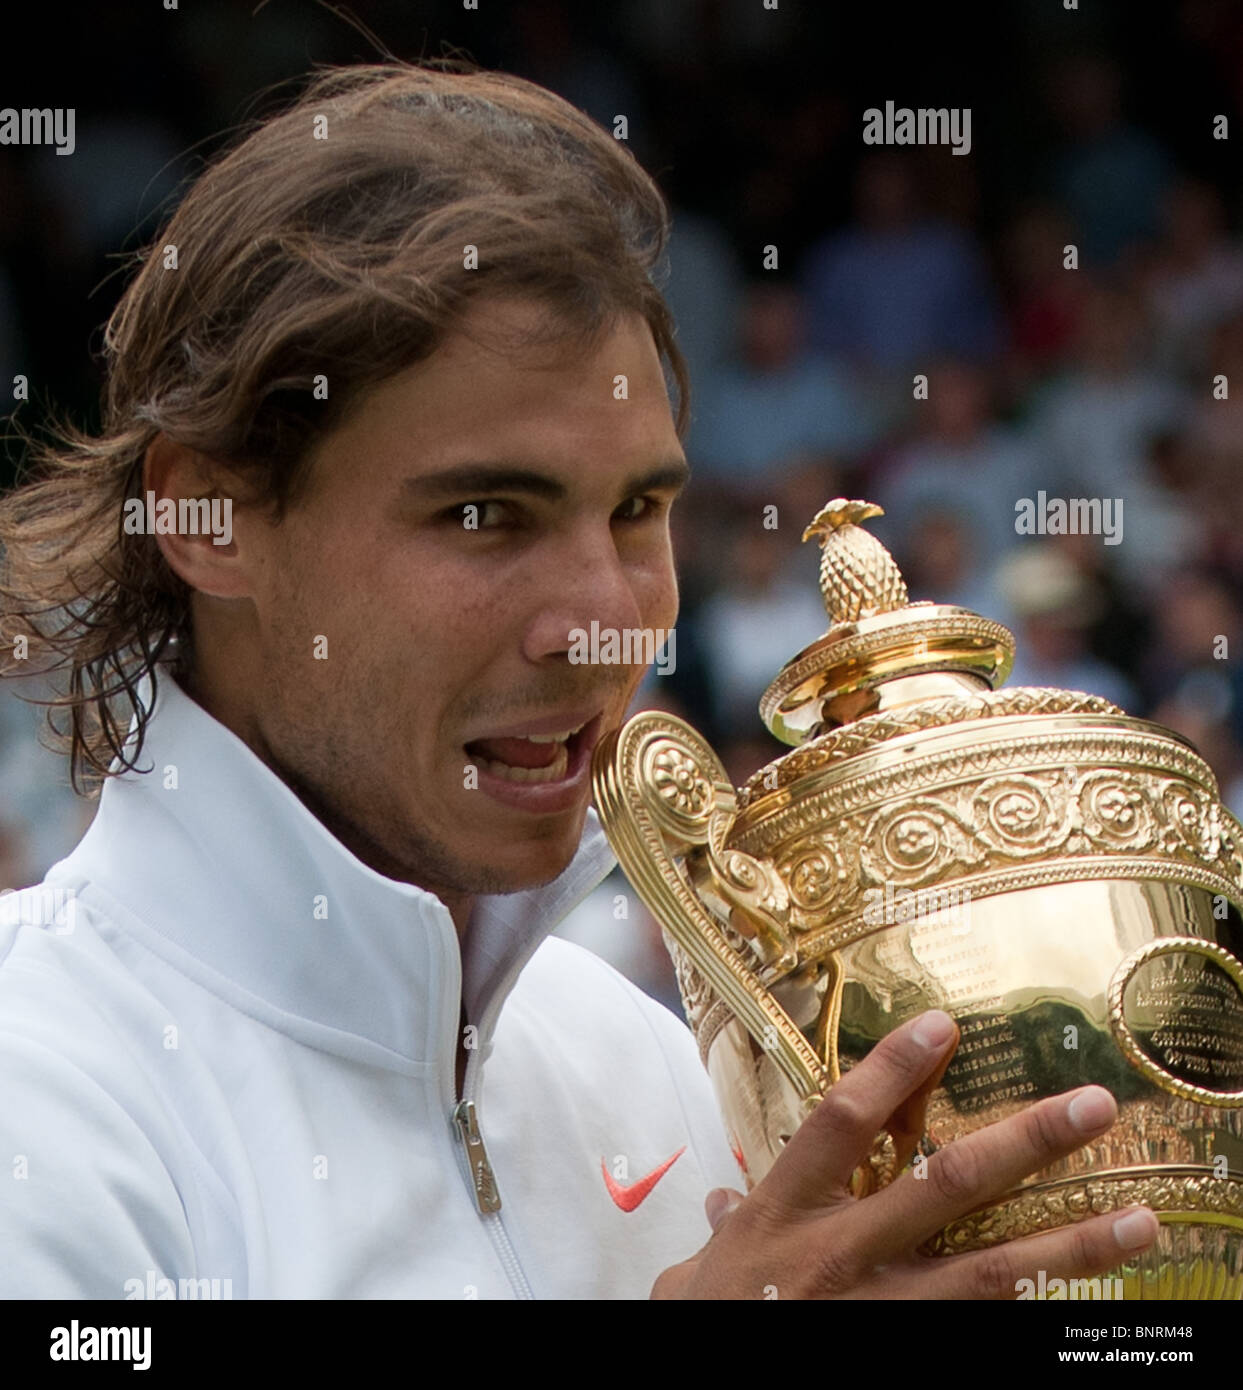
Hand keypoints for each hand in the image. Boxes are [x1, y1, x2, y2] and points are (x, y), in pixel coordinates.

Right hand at [654, 1009, 1158, 1298]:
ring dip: (1070, 1245)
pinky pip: (979, 1333)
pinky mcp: (909, 1355)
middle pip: (945, 1186)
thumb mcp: (699, 1275)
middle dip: (1025, 1142)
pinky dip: (1032, 1317)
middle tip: (1093, 1107)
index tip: (943, 1025)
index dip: (894, 1070)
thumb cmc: (709, 1326)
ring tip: (1138, 1221)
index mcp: (785, 1213)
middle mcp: (842, 1254)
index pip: (845, 1122)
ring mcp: (882, 1314)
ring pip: (990, 1272)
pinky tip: (1087, 1311)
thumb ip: (722, 1233)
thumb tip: (722, 1207)